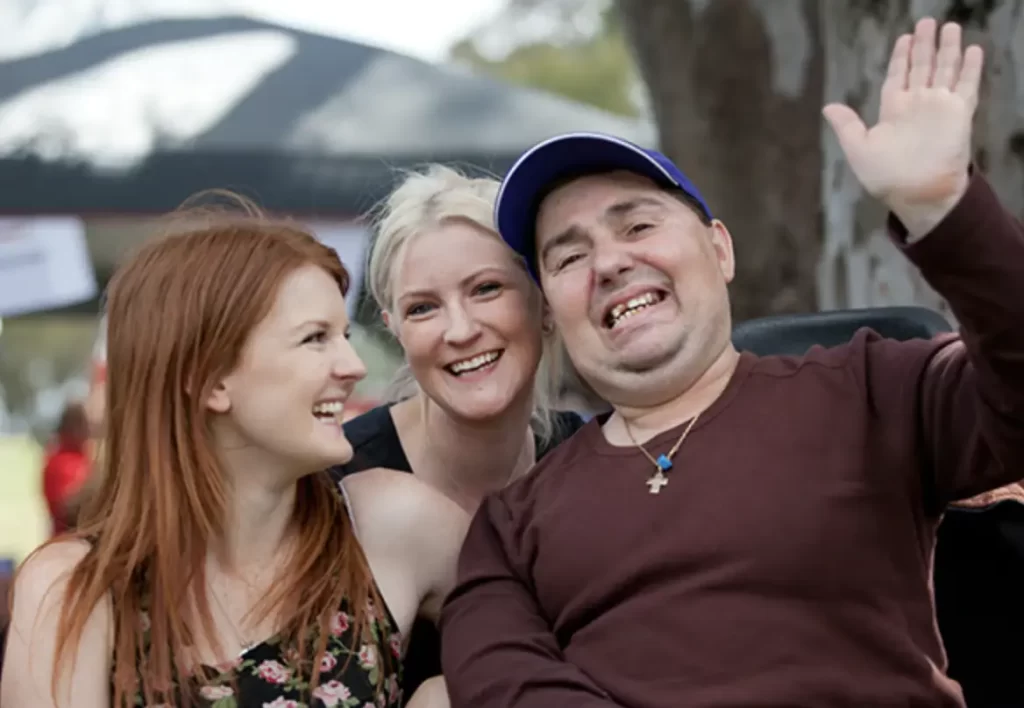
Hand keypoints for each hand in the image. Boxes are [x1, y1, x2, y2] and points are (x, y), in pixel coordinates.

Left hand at [823, 18, 981, 221]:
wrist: (916, 194)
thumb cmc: (885, 177)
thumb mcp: (858, 149)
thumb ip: (846, 125)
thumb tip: (828, 107)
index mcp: (893, 110)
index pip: (898, 76)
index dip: (901, 58)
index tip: (904, 38)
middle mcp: (917, 105)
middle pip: (922, 67)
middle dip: (923, 46)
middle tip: (926, 22)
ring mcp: (939, 107)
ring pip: (945, 70)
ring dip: (948, 49)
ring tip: (950, 27)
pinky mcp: (959, 113)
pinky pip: (966, 85)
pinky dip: (969, 68)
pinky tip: (971, 50)